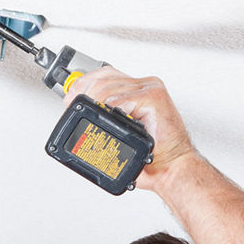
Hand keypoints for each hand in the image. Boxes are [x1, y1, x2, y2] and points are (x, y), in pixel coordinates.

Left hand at [62, 67, 198, 193]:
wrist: (172, 168)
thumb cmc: (152, 156)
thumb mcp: (123, 133)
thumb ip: (107, 118)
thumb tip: (81, 114)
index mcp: (138, 90)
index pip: (106, 74)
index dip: (85, 83)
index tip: (71, 97)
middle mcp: (145, 86)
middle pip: (105, 78)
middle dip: (83, 92)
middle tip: (74, 106)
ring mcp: (151, 90)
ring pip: (109, 88)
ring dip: (95, 103)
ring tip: (92, 118)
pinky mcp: (154, 98)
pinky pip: (122, 99)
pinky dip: (111, 109)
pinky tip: (110, 119)